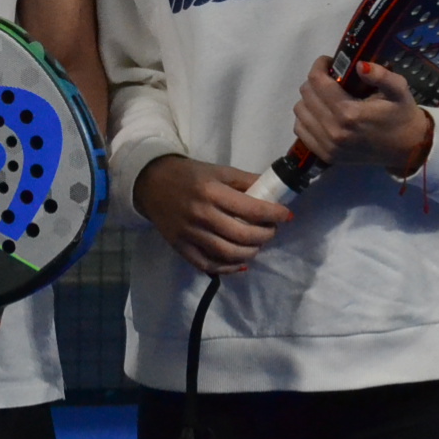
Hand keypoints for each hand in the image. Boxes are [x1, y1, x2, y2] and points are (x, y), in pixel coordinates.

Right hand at [133, 155, 292, 276]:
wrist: (151, 184)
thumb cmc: (189, 175)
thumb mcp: (218, 171)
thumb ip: (245, 181)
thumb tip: (273, 189)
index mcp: (212, 192)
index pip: (251, 208)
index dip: (274, 214)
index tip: (287, 215)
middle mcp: (201, 214)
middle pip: (242, 235)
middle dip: (265, 235)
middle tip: (271, 230)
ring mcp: (190, 234)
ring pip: (228, 253)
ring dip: (250, 253)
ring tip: (257, 245)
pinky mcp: (181, 247)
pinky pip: (208, 265)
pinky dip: (228, 268)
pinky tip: (240, 262)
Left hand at [292, 57, 431, 171]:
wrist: (407, 149)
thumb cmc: (402, 115)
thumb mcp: (399, 90)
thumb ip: (381, 75)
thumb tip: (359, 65)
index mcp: (349, 113)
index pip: (317, 81)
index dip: (319, 65)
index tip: (329, 62)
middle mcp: (334, 130)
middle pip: (306, 94)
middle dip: (315, 81)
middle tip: (330, 78)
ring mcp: (328, 145)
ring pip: (300, 111)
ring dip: (309, 99)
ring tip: (325, 95)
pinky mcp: (326, 155)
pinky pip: (301, 130)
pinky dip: (306, 118)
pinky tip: (321, 112)